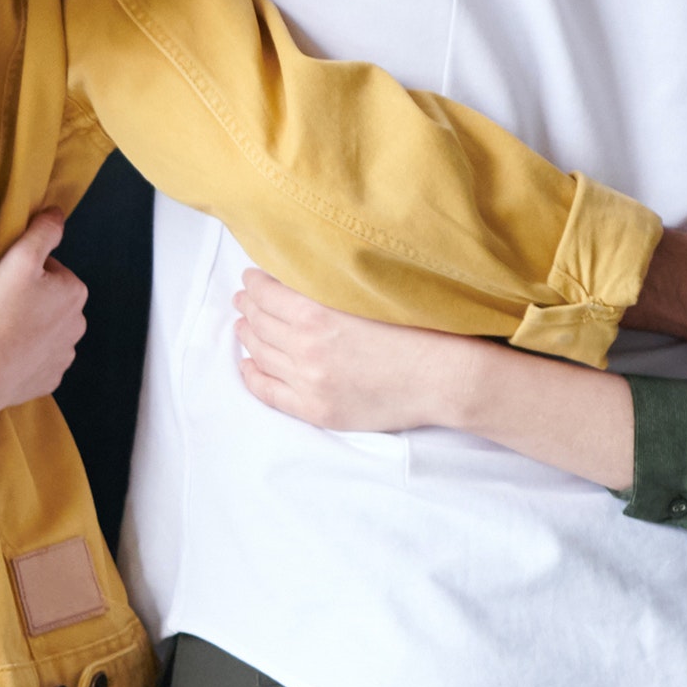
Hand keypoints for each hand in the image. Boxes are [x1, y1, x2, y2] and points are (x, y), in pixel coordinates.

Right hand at [0, 213, 87, 417]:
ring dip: (28, 328)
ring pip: (45, 331)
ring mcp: (64, 355)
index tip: (4, 284)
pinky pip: (38, 360)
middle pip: (49, 301)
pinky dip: (24, 356)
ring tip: (0, 331)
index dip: (23, 273)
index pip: (49, 270)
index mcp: (74, 292)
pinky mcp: (50, 378)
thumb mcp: (18, 259)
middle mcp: (77, 324)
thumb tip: (57, 213)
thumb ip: (42, 231)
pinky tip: (4, 354)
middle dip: (29, 301)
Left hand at [233, 279, 494, 435]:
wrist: (444, 378)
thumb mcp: (368, 298)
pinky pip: (268, 392)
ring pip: (261, 354)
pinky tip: (247, 364)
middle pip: (260, 323)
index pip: (268, 294)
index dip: (255, 284)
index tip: (252, 277)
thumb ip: (329, 291)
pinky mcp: (317, 409)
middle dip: (249, 307)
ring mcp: (309, 382)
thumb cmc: (418, 331)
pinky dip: (252, 375)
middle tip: (244, 298)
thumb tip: (298, 280)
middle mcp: (305, 348)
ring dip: (248, 336)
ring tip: (243, 324)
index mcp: (317, 314)